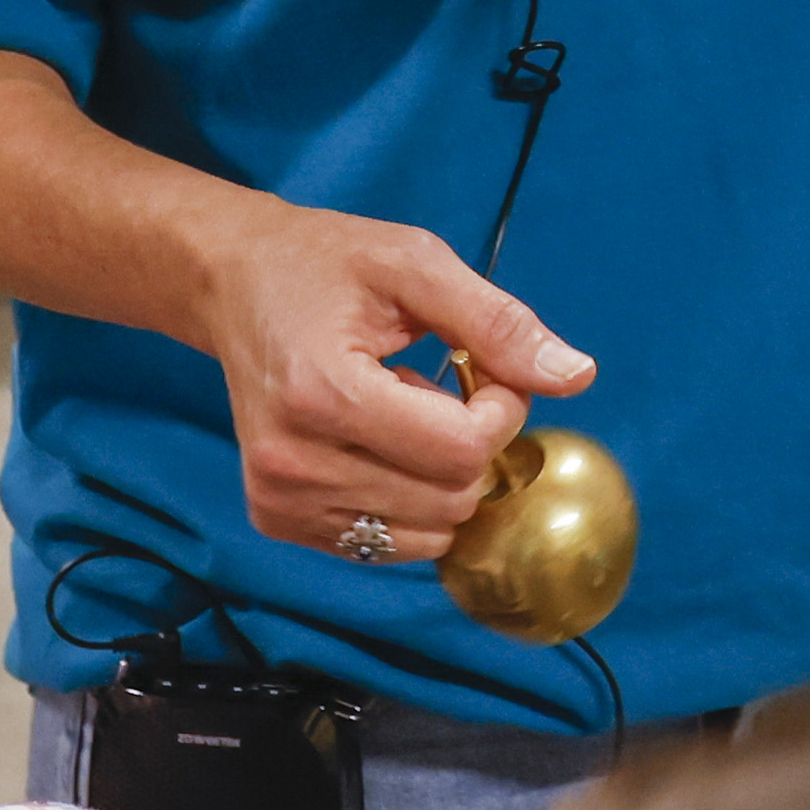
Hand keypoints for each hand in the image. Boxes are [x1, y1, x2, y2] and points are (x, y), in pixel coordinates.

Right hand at [191, 200, 598, 561]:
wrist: (230, 282)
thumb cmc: (323, 265)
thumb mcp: (415, 265)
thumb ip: (498, 323)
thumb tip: (578, 377)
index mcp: (322, 394)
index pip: (461, 451)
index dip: (498, 411)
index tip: (479, 368)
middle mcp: (292, 462)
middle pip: (450, 498)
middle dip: (472, 444)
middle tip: (438, 385)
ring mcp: (280, 498)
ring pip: (428, 533)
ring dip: (439, 477)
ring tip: (398, 412)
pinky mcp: (277, 518)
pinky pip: (388, 545)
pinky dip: (407, 500)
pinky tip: (374, 442)